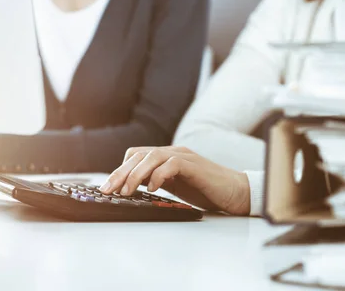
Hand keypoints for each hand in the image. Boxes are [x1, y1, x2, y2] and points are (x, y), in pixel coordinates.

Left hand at [99, 146, 250, 214]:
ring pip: (153, 156)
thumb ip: (156, 181)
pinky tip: (152, 188)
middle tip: (109, 190)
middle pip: (139, 154)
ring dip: (136, 174)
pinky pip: (172, 164)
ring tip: (127, 191)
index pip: (136, 155)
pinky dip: (159, 175)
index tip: (108, 188)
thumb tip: (131, 188)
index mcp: (167, 156)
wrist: (236, 192)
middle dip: (120, 172)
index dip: (119, 169)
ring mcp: (184, 157)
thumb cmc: (206, 190)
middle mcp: (174, 152)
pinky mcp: (195, 166)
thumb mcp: (174, 186)